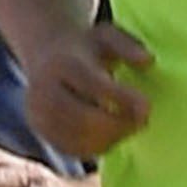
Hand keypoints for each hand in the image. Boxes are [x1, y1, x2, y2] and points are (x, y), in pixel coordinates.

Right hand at [20, 12, 153, 159]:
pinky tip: (112, 135)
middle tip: (142, 122)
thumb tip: (147, 61)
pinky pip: (73, 149)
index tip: (147, 106)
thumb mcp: (107, 37)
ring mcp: (39, 114)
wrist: (47, 53)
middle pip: (83, 119)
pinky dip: (97, 147)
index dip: (121, 99)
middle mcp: (43, 90)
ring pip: (79, 138)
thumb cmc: (86, 46)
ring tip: (129, 127)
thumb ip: (127, 46)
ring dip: (110, 138)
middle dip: (117, 125)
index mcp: (61, 63)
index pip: (92, 85)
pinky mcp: (42, 132)